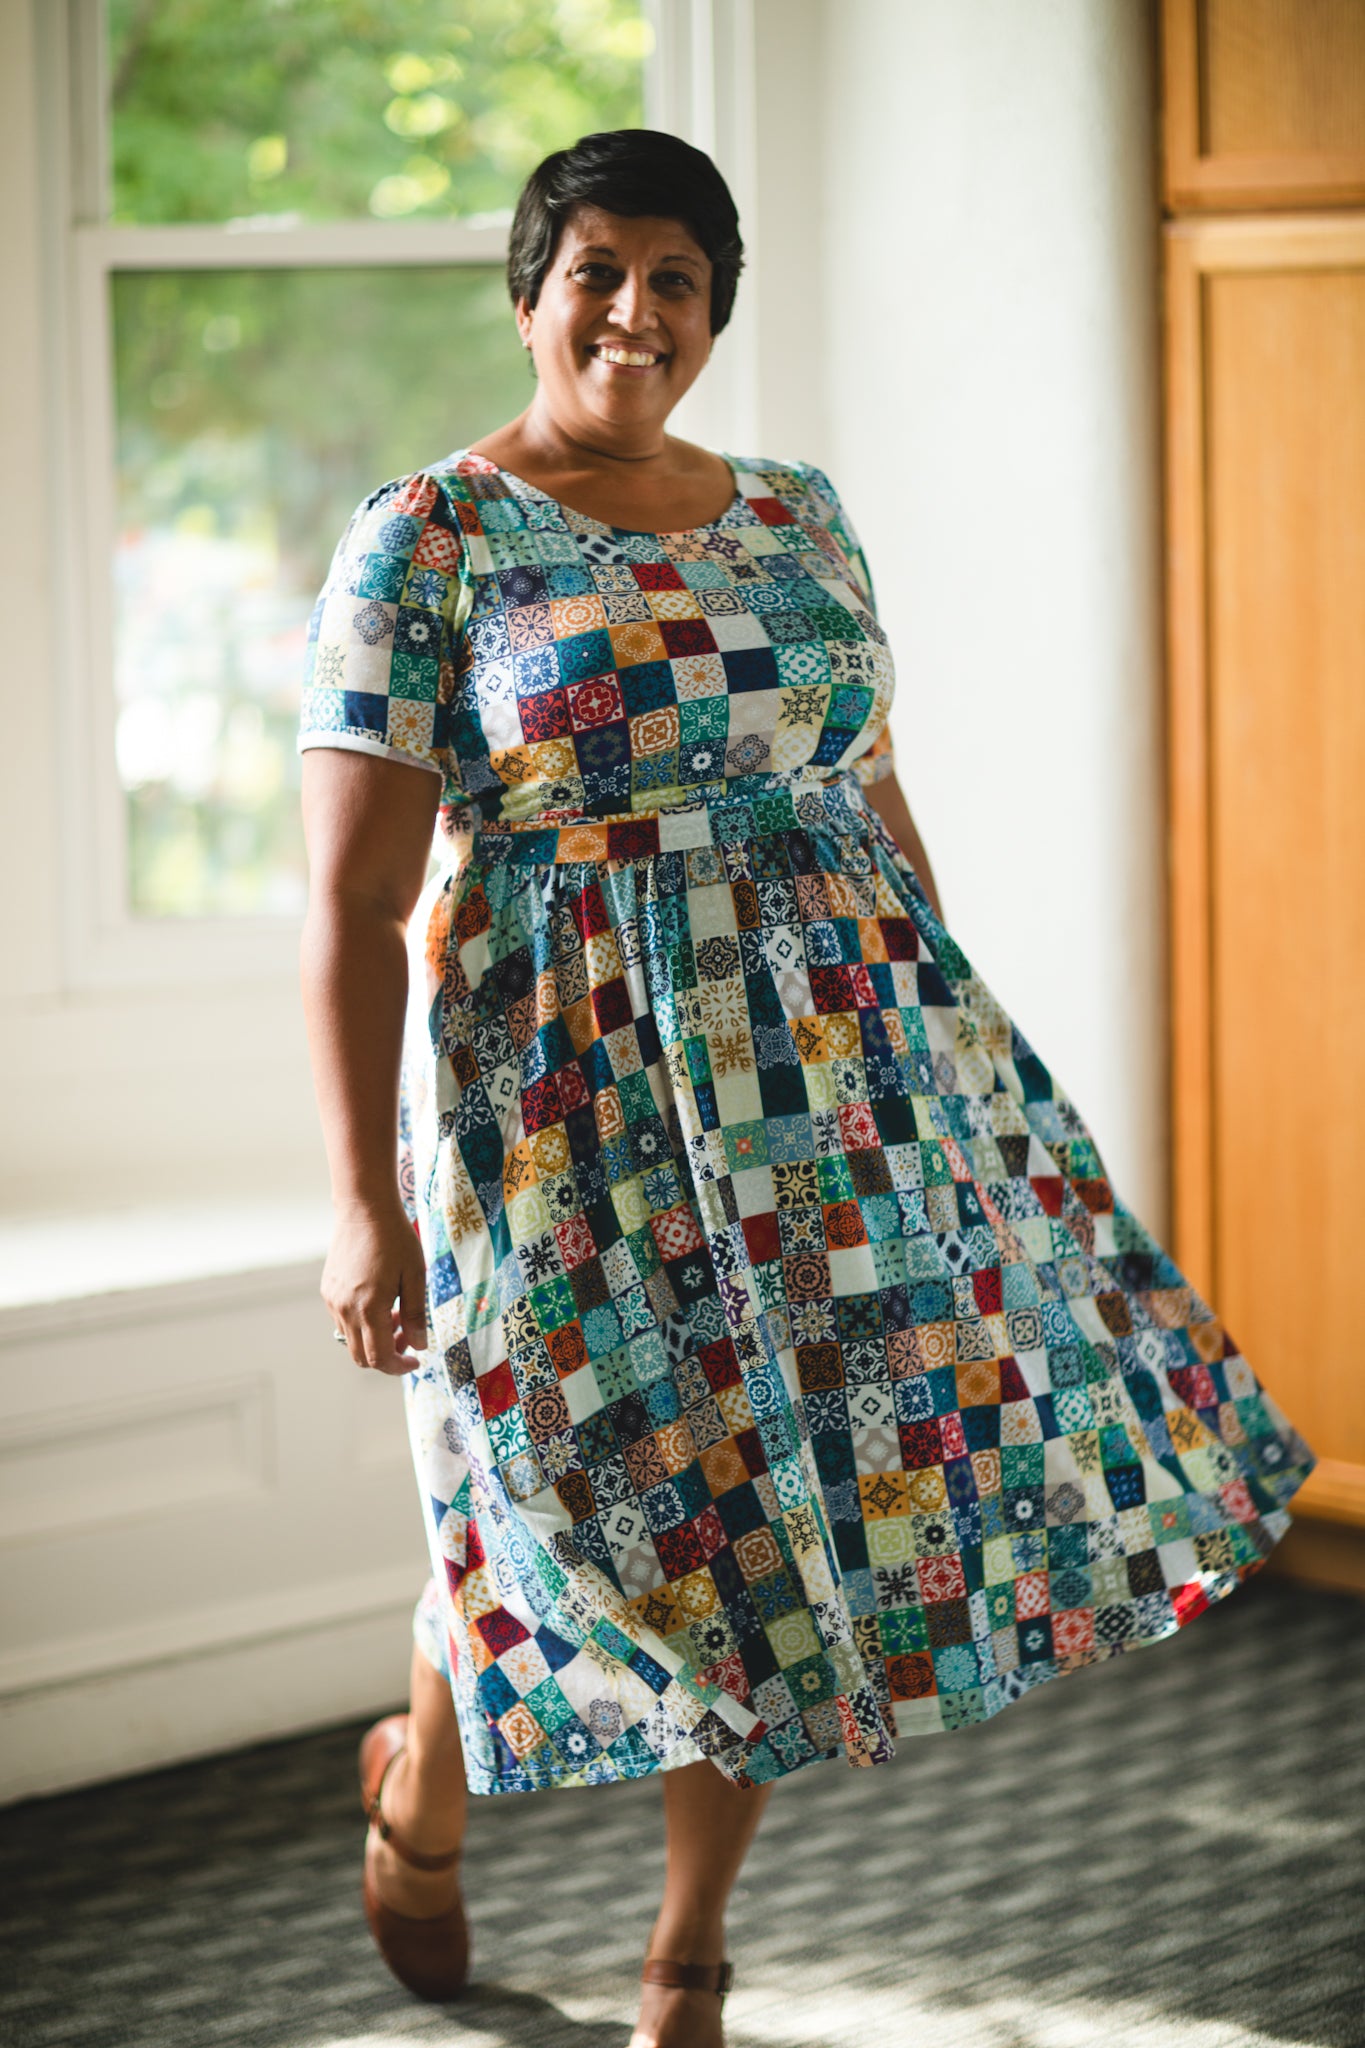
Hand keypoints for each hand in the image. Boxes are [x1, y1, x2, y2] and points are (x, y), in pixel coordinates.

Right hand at [323, 1197, 428, 1373]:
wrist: (364, 1208)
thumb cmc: (395, 1239)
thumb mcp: (415, 1276)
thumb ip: (416, 1314)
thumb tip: (419, 1346)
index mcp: (368, 1308)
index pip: (379, 1358)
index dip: (398, 1367)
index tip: (416, 1361)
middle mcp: (344, 1309)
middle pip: (361, 1357)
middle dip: (388, 1356)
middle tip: (409, 1338)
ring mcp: (332, 1300)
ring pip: (351, 1340)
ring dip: (375, 1338)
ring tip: (397, 1314)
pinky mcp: (328, 1291)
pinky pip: (343, 1321)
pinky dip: (362, 1324)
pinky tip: (380, 1301)